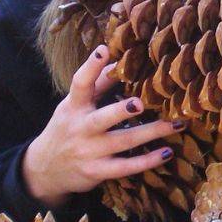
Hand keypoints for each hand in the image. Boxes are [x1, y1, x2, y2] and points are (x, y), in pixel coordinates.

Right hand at [22, 45, 183, 206]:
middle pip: (103, 118)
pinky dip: (148, 160)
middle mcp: (81, 128)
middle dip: (122, 111)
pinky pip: (126, 167)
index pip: (80, 84)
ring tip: (176, 124)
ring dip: (152, 133)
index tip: (104, 50)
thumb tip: (117, 60)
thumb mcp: (73, 106)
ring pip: (124, 141)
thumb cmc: (67, 130)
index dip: (90, 67)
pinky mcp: (98, 171)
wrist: (46, 169)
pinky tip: (167, 152)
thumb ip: (96, 85)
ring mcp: (90, 151)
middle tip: (141, 102)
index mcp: (73, 107)